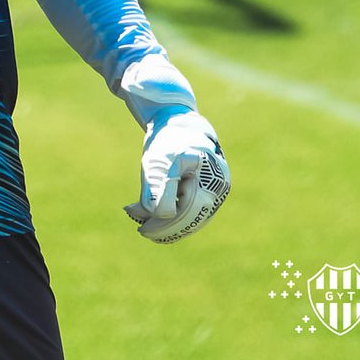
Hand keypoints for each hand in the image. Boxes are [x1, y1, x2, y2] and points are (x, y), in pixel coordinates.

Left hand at [123, 110, 229, 243]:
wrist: (180, 128)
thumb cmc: (168, 143)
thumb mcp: (158, 161)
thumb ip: (158, 186)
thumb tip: (159, 214)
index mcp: (208, 175)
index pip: (188, 210)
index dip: (165, 225)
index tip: (142, 229)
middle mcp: (218, 185)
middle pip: (193, 218)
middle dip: (166, 228)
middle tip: (142, 230)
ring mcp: (217, 191)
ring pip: (193, 218)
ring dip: (169, 226)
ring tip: (144, 225)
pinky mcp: (210, 194)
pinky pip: (194, 213)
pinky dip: (174, 219)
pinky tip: (155, 221)